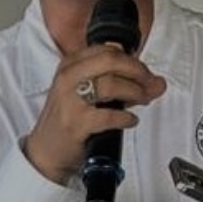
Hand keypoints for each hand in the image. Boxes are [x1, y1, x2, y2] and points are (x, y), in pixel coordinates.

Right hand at [23, 43, 165, 184]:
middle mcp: (68, 77)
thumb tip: (156, 83)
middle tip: (150, 83)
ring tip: (143, 100)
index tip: (145, 73)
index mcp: (70, 65)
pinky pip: (110, 115)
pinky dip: (126, 118)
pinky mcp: (76, 122)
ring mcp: (70, 99)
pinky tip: (130, 120)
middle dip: (138, 71)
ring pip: (112, 84)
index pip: (108, 50)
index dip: (133, 60)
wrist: (46, 151)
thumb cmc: (67, 120)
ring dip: (136, 92)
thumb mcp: (87, 93)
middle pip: (111, 60)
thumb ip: (121, 85)